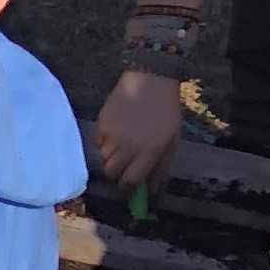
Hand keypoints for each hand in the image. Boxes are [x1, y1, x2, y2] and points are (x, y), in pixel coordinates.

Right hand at [94, 68, 186, 186]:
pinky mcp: (102, 123)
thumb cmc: (165, 111)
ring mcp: (114, 135)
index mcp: (150, 151)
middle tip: (123, 163)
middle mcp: (129, 146)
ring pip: (103, 158)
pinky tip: (115, 128)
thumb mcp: (171, 139)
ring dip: (110, 155)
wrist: (152, 78)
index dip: (127, 185)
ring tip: (121, 141)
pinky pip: (97, 141)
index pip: (130, 181)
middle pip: (111, 172)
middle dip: (116, 171)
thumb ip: (160, 166)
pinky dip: (103, 139)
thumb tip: (151, 191)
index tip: (128, 182)